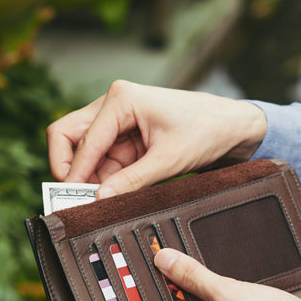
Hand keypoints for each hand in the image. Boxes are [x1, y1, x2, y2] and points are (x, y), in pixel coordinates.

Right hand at [47, 80, 266, 198]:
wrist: (232, 127)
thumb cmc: (206, 130)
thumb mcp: (169, 160)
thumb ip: (132, 181)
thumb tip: (100, 198)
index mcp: (121, 99)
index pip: (82, 139)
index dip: (74, 172)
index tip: (71, 199)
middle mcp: (113, 104)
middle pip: (68, 135)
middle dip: (70, 168)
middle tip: (74, 197)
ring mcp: (117, 121)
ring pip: (84, 151)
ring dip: (90, 177)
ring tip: (101, 201)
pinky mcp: (125, 137)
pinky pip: (103, 160)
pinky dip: (105, 178)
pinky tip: (114, 193)